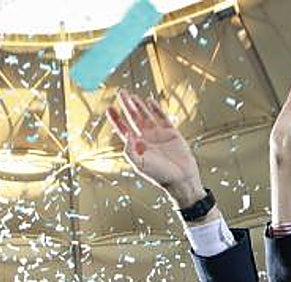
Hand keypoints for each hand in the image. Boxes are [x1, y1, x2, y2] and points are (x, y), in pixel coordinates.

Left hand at [106, 90, 204, 207]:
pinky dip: (156, 109)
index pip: (123, 129)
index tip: (109, 108)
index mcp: (136, 146)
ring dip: (138, 105)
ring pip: (146, 115)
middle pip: (133, 118)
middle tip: (121, 93)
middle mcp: (146, 138)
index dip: (116, 119)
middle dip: (126, 106)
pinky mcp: (171, 132)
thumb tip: (125, 134)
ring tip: (132, 95)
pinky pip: (162, 117)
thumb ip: (129, 151)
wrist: (181, 178)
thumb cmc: (159, 175)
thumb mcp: (140, 165)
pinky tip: (149, 101)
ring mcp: (158, 134)